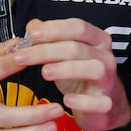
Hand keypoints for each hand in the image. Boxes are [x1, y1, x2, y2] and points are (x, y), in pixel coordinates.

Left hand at [11, 18, 130, 130]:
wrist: (101, 104)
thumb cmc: (80, 74)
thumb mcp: (64, 53)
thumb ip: (49, 38)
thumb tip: (32, 26)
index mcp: (97, 39)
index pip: (78, 27)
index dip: (54, 29)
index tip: (32, 34)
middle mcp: (105, 57)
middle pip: (77, 48)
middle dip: (47, 51)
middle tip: (22, 56)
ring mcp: (108, 80)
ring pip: (93, 69)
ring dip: (66, 69)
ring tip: (44, 73)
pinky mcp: (107, 103)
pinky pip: (99, 101)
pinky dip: (83, 101)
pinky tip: (66, 100)